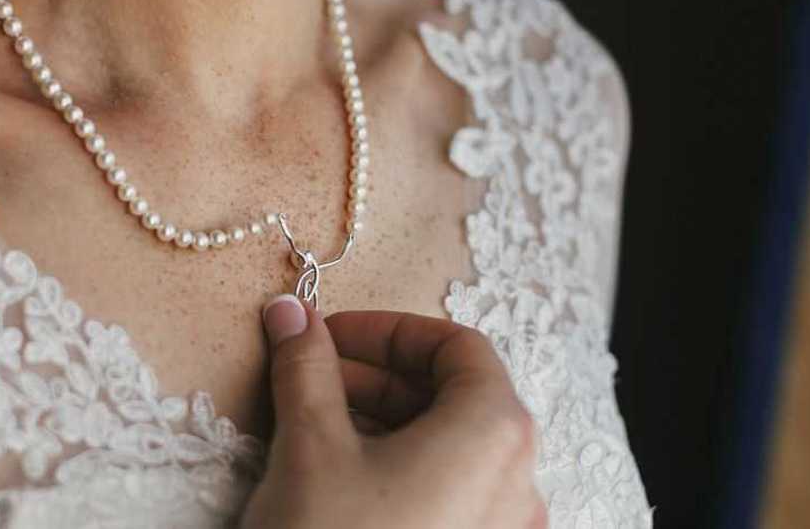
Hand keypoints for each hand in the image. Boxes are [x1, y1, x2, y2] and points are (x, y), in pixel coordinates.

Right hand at [240, 295, 545, 528]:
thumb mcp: (309, 443)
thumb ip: (306, 366)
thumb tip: (290, 313)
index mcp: (493, 434)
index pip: (457, 346)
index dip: (389, 331)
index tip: (331, 336)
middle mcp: (519, 483)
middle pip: (458, 396)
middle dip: (379, 377)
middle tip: (312, 378)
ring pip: (453, 449)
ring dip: (387, 422)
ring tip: (319, 430)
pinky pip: (453, 496)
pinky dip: (404, 470)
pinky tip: (346, 483)